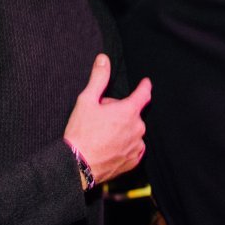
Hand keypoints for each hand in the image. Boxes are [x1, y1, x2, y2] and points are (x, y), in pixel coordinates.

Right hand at [64, 55, 150, 184]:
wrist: (78, 166)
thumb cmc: (81, 133)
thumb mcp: (86, 101)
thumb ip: (99, 78)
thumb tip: (104, 59)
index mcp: (128, 111)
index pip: (143, 94)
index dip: (145, 86)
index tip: (146, 83)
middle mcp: (138, 128)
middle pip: (132, 114)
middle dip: (119, 113)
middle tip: (100, 119)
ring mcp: (137, 146)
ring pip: (132, 131)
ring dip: (122, 130)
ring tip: (102, 136)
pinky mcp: (134, 161)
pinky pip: (133, 147)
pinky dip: (124, 145)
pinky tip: (109, 147)